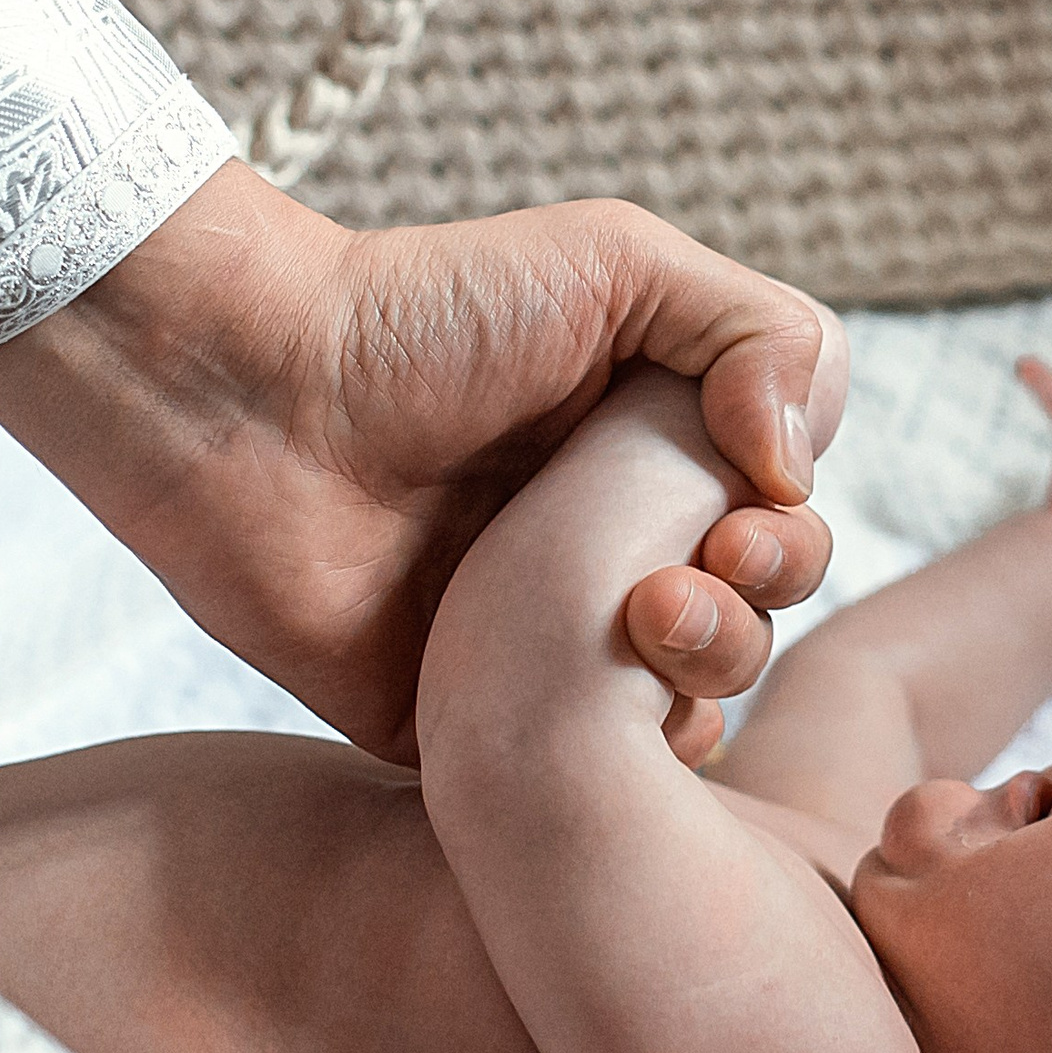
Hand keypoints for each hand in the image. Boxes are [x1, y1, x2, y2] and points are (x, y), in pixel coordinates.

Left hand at [0, 164, 842, 760]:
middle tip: (672, 588)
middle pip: (753, 619)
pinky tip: (603, 727)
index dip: (790, 532)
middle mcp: (604, 551)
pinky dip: (616, 773)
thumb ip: (756, 331)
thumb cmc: (422, 314)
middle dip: (753, 608)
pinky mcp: (470, 726)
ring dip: (699, 682)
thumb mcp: (617, 265)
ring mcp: (540, 643)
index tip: (739, 517)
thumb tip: (797, 464)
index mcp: (647, 455)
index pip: (782, 520)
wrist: (254, 403)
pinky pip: (576, 787)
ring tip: (636, 634)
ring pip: (685, 707)